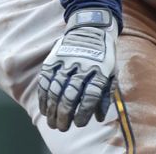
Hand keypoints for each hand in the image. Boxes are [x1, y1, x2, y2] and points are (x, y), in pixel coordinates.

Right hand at [37, 9, 118, 130]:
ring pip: (56, 89)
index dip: (84, 112)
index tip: (79, 123)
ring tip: (52, 122)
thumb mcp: (111, 72)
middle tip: (63, 127)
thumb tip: (98, 118)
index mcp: (100, 70)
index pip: (91, 95)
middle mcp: (83, 65)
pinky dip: (43, 96)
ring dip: (52, 109)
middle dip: (65, 115)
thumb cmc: (104, 56)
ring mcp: (67, 61)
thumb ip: (106, 95)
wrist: (92, 28)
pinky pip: (45, 80)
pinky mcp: (54, 58)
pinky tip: (44, 108)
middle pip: (71, 95)